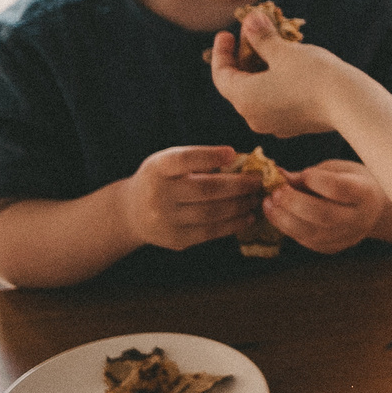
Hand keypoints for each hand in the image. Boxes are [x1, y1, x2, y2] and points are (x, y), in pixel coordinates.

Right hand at [120, 144, 264, 251]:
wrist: (131, 213)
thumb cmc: (162, 180)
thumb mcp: (169, 162)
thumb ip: (198, 160)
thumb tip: (243, 163)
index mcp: (158, 168)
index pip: (184, 160)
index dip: (209, 156)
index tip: (232, 153)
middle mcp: (158, 194)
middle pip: (206, 189)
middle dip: (238, 185)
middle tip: (259, 181)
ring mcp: (166, 219)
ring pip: (211, 213)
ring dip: (240, 205)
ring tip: (256, 199)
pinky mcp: (175, 239)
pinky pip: (209, 233)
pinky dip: (232, 225)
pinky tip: (247, 217)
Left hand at [208, 6, 358, 137]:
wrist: (350, 105)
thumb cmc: (313, 75)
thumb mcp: (284, 52)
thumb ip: (262, 37)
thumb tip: (250, 19)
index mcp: (244, 98)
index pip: (221, 74)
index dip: (221, 51)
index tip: (226, 33)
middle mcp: (254, 116)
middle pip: (238, 84)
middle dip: (243, 58)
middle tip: (251, 35)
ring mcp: (274, 124)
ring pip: (258, 94)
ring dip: (261, 70)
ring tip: (273, 49)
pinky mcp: (294, 125)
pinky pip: (275, 102)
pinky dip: (275, 84)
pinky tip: (289, 68)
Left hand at [263, 157, 387, 254]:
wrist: (373, 208)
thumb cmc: (352, 181)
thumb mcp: (338, 169)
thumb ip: (312, 174)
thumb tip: (278, 175)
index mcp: (365, 193)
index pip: (340, 190)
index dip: (318, 181)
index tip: (305, 173)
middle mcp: (359, 219)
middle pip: (324, 215)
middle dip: (294, 203)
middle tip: (276, 191)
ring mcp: (346, 237)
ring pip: (312, 233)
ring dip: (284, 218)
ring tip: (268, 203)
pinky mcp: (333, 248)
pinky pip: (307, 241)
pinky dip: (287, 228)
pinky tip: (276, 214)